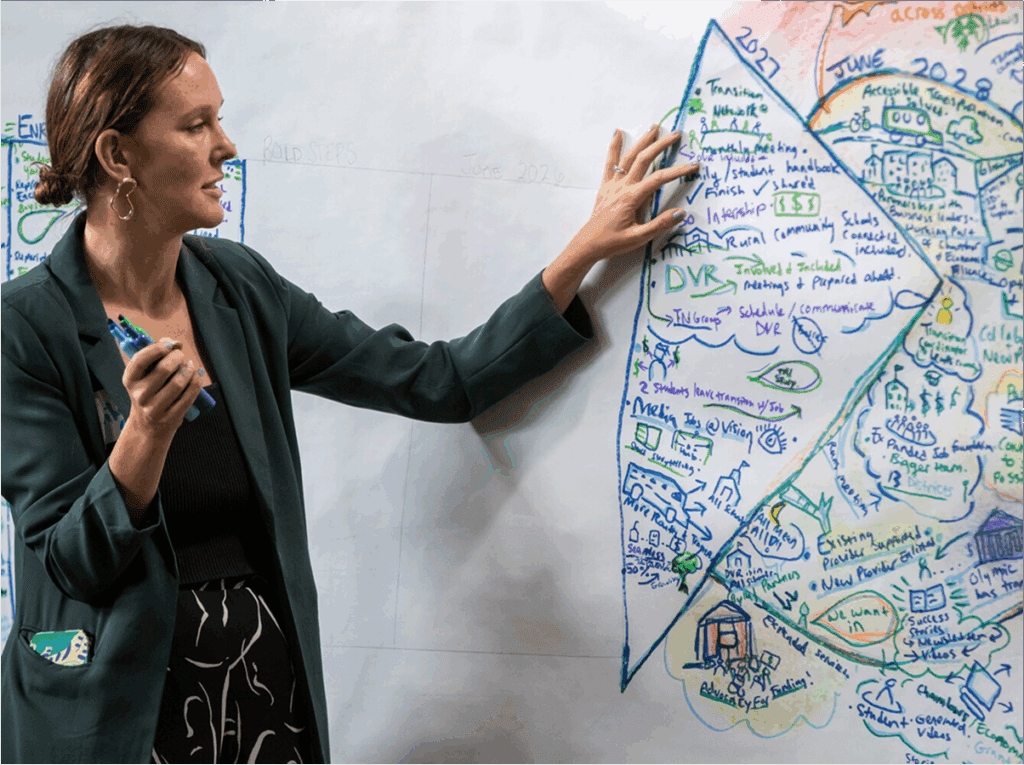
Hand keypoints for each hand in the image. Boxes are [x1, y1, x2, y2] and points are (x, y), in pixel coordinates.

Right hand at [122, 337, 203, 439]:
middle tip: (181, 356)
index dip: (157, 349)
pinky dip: (196, 382)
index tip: (170, 345)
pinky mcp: (170, 417)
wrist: (148, 425)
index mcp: (130, 380)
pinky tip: (196, 376)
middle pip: (164, 369)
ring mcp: (154, 408)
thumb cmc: (150, 392)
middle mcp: (139, 395)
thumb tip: (174, 343)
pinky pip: (189, 396)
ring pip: (178, 383)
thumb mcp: (146, 375)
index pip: (140, 360)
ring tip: (190, 366)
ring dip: (189, 370)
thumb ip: (157, 356)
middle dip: (178, 357)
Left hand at [584, 124, 698, 259]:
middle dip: (661, 145)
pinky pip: (610, 162)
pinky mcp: (605, 185)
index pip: (659, 179)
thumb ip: (660, 224)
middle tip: (676, 134)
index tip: (693, 165)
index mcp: (632, 198)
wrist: (589, 243)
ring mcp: (612, 184)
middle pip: (644, 159)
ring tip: (654, 127)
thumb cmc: (613, 241)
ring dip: (642, 141)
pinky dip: (614, 147)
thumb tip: (681, 213)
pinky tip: (617, 133)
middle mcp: (622, 186)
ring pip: (628, 157)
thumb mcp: (639, 237)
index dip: (678, 170)